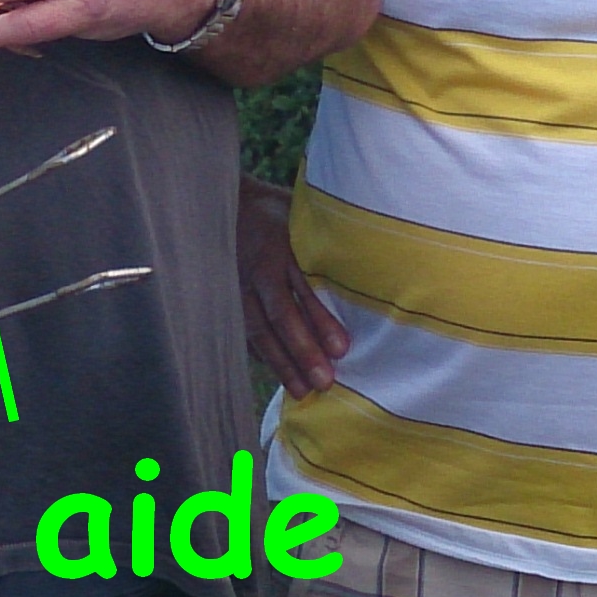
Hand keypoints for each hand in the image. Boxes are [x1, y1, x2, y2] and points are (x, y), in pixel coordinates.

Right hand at [239, 178, 348, 395]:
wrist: (226, 205)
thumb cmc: (277, 212)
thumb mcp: (301, 217)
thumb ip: (325, 241)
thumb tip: (369, 260)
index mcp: (282, 248)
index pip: (303, 289)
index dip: (321, 320)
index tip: (342, 348)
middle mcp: (260, 270)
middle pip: (281, 317)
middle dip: (302, 351)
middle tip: (324, 381)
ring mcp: (241, 287)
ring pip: (260, 331)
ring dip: (282, 363)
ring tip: (301, 391)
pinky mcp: (231, 299)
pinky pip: (247, 332)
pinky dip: (264, 355)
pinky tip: (280, 375)